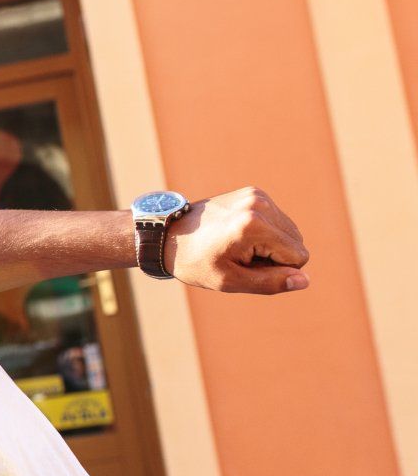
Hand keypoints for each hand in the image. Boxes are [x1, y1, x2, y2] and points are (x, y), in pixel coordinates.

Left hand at [167, 187, 309, 293]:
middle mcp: (259, 204)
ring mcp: (256, 195)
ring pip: (290, 232)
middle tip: (239, 257)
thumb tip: (305, 281)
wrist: (170, 236)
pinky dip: (264, 232)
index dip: (277, 270)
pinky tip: (238, 234)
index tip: (245, 266)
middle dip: (274, 256)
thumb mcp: (230, 281)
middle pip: (297, 243)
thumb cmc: (197, 263)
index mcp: (253, 225)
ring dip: (270, 245)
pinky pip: (278, 221)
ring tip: (237, 246)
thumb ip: (270, 283)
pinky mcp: (254, 192)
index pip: (298, 257)